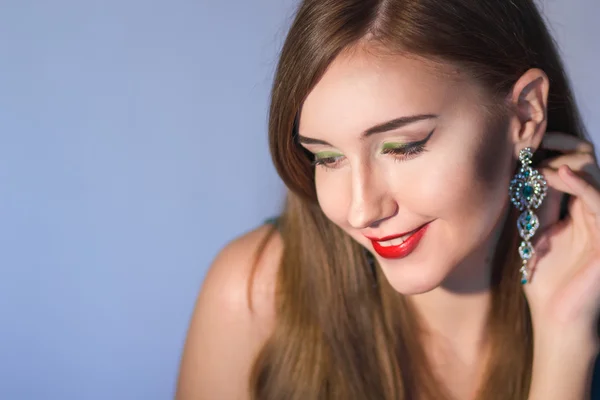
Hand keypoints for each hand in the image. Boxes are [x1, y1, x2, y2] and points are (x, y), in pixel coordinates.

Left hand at [523, 132, 599, 340]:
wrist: (556, 315)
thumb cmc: (544, 278)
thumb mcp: (534, 232)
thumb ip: (538, 202)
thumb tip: (527, 169)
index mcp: (578, 207)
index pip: (573, 164)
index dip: (554, 147)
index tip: (526, 140)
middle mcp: (595, 209)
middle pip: (586, 161)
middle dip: (560, 147)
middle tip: (533, 144)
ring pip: (593, 174)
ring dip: (565, 164)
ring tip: (540, 165)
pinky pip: (599, 200)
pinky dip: (581, 184)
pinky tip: (559, 175)